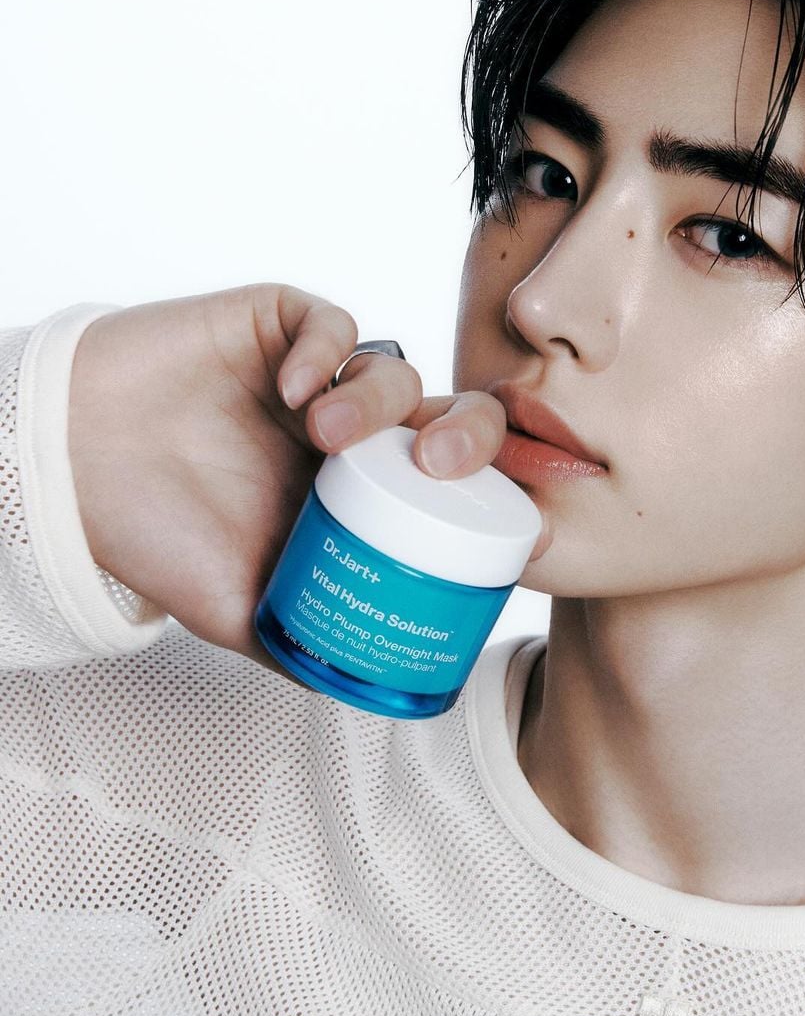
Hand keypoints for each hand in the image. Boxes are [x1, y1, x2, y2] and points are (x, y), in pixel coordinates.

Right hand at [68, 283, 549, 670]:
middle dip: (467, 435)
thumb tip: (376, 694)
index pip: (454, 489)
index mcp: (361, 497)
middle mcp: (351, 436)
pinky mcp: (274, 325)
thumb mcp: (243, 611)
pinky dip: (325, 346)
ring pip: (393, 368)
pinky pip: (327, 321)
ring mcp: (317, 380)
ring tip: (322, 434)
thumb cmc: (155, 538)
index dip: (496, 500)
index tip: (524, 530)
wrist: (69, 474)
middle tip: (440, 463)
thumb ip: (309, 643)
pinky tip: (294, 384)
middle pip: (448, 419)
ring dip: (376, 398)